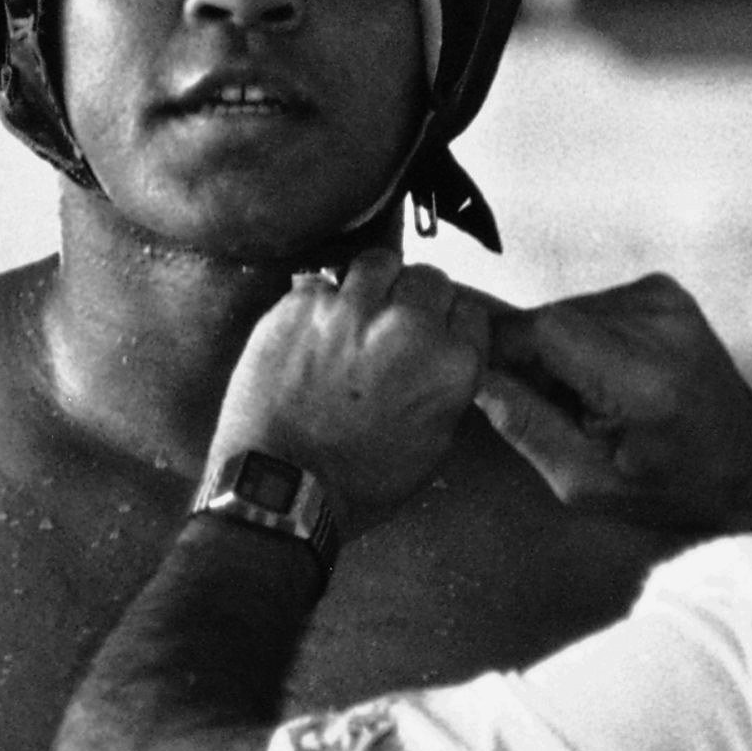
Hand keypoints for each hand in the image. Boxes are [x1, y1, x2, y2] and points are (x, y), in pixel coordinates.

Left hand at [209, 251, 489, 533]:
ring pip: (379, 263)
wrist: (282, 488)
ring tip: (357, 313)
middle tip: (395, 324)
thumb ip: (448, 388)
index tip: (435, 333)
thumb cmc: (356, 481)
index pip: (469, 311)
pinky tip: (314, 333)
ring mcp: (351, 310)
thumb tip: (444, 359)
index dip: (450, 323)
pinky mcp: (302, 305)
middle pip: (429, 279)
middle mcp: (407, 327)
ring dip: (374, 284)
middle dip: (416, 299)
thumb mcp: (434, 446)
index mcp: (450, 365)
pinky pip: (324, 283)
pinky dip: (322, 303)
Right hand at [474, 273, 751, 532]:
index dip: (501, 349)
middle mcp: (659, 324)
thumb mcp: (588, 485)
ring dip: (554, 349)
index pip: (545, 330)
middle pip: (550, 317)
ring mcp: (665, 299)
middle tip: (547, 407)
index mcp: (645, 379)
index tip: (483, 381)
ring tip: (583, 398)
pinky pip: (590, 305)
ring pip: (565, 309)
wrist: (751, 458)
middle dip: (528, 358)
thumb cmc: (670, 485)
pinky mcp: (662, 288)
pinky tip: (604, 376)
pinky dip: (580, 339)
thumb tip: (475, 378)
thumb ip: (528, 428)